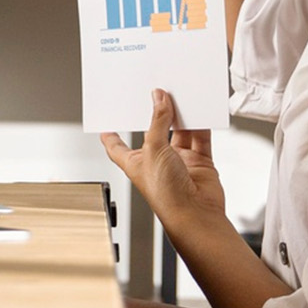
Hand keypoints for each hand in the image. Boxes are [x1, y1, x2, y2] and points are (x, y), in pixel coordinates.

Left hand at [101, 89, 226, 229]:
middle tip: (158, 91)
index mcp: (136, 163)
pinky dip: (201, 124)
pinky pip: (200, 137)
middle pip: (155, 131)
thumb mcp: (154, 150)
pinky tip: (200, 110)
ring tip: (180, 96)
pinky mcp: (199, 162)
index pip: (117, 147)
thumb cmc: (167, 197)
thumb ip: (158, 121)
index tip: (106, 121)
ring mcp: (180, 162)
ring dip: (180, 115)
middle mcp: (157, 161)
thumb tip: (159, 99)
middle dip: (156, 112)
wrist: (197, 216)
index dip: (111, 134)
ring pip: (180, 131)